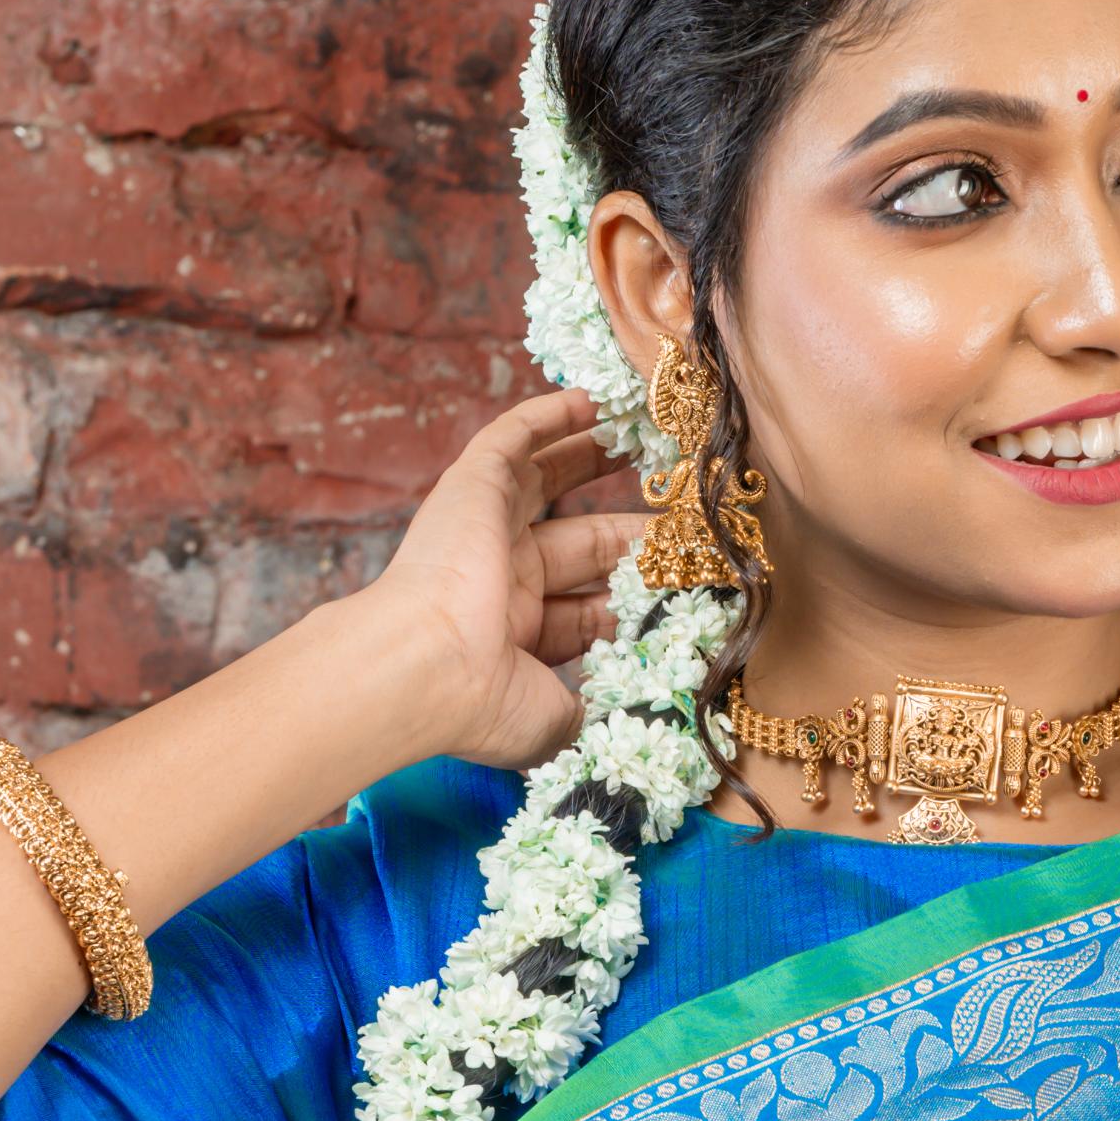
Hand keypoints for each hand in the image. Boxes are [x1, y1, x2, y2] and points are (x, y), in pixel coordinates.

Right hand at [359, 389, 650, 775]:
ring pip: (546, 480)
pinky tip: (591, 399)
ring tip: (643, 433)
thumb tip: (645, 707)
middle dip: (631, 527)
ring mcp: (484, 533)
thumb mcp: (559, 721)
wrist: (425, 668)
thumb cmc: (485, 705)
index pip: (592, 609)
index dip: (640, 594)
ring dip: (593, 456)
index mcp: (519, 639)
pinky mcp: (470, 488)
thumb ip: (600, 707)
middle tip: (685, 507)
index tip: (694, 580)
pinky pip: (510, 438)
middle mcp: (501, 583)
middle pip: (582, 543)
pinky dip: (548, 416)